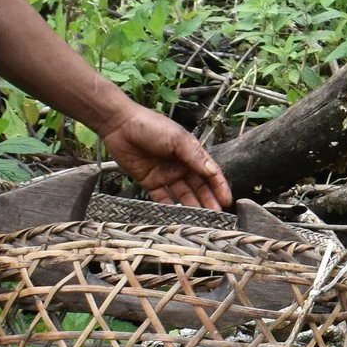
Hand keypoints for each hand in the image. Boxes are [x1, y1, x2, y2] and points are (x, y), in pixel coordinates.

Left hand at [100, 105, 230, 209]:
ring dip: (192, 207)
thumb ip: (195, 157)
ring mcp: (166, 175)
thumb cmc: (150, 126)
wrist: (119, 125)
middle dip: (208, 201)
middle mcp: (181, 166)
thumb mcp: (177, 139)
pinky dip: (170, 208)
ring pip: (183, 195)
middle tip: (216, 217)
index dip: (220, 187)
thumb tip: (214, 173)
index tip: (227, 201)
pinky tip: (177, 218)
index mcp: (191, 153)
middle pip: (199, 187)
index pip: (210, 173)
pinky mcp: (150, 182)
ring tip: (200, 221)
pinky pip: (162, 198)